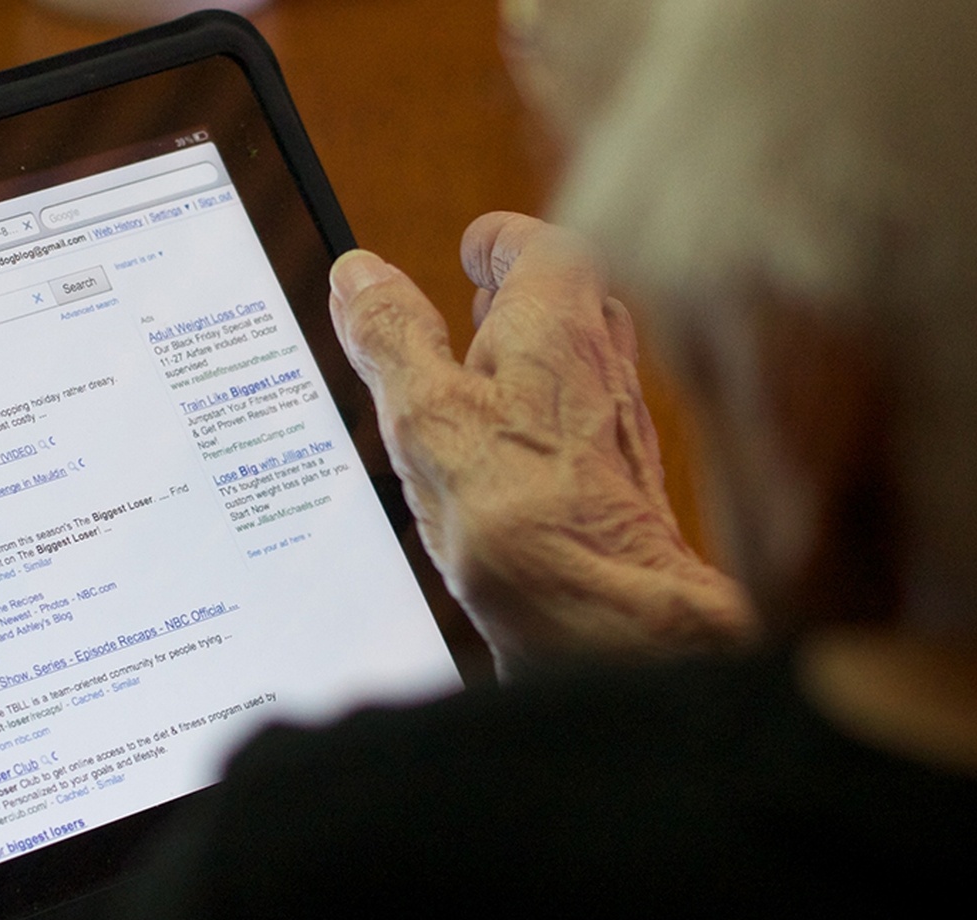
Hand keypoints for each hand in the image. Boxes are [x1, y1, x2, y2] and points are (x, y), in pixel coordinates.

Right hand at [329, 212, 752, 677]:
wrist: (615, 620)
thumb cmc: (525, 514)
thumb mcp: (426, 413)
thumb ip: (391, 338)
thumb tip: (358, 275)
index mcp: (557, 324)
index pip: (544, 246)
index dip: (503, 242)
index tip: (473, 248)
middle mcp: (602, 367)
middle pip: (570, 304)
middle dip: (519, 300)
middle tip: (475, 304)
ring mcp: (618, 431)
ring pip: (580, 370)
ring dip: (531, 365)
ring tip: (478, 382)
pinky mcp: (617, 492)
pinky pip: (581, 433)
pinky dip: (540, 429)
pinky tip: (501, 469)